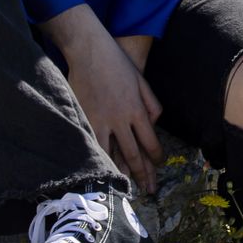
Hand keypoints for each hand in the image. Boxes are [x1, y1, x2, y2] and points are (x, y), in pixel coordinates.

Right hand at [68, 31, 164, 192]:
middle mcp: (120, 119)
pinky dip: (99, 160)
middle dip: (142, 174)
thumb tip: (156, 122)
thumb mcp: (142, 81)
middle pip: (133, 153)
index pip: (150, 141)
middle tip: (148, 190)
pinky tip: (102, 171)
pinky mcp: (84, 119)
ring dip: (120, 173)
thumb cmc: (118, 64)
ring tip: (126, 189)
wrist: (90, 52)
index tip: (158, 166)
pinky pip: (92, 145)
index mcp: (137, 109)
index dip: (155, 158)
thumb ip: (151, 103)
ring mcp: (100, 120)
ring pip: (112, 154)